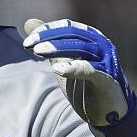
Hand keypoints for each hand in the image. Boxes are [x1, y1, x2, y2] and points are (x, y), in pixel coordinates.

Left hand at [22, 18, 136, 136]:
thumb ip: (48, 43)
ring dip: (58, 48)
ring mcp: (106, 61)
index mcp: (91, 39)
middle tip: (27, 44)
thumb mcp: (63, 61)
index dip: (47, 30)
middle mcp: (101, 45)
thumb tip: (28, 23)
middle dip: (48, 37)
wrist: (108, 113)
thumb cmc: (86, 84)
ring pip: (82, 48)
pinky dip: (74, 68)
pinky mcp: (108, 79)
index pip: (68, 26)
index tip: (27, 41)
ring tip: (38, 51)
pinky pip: (91, 70)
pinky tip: (58, 69)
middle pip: (73, 34)